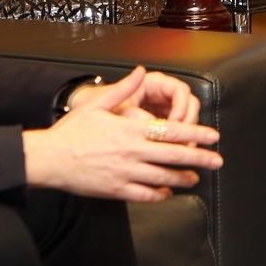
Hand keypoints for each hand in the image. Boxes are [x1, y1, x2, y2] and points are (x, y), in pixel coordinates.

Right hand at [26, 66, 221, 201]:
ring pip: (162, 177)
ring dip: (182, 178)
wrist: (48, 158)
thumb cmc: (71, 131)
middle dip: (199, 158)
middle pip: (173, 156)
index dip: (196, 133)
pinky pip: (144, 195)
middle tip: (217, 161)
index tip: (213, 136)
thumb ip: (124, 88)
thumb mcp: (97, 103)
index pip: (171, 131)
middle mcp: (132, 151)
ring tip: (196, 178)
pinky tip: (167, 193)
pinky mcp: (115, 189)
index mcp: (130, 129)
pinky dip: (159, 194)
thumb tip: (141, 70)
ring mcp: (125, 173)